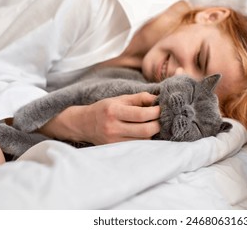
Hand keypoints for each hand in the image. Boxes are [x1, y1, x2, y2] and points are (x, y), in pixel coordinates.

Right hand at [40, 92, 160, 144]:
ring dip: (152, 132)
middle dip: (158, 124)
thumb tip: (158, 99)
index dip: (156, 112)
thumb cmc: (105, 109)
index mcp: (114, 111)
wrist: (84, 124)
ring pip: (143, 140)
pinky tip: (145, 132)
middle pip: (145, 130)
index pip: (141, 114)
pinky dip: (145, 139)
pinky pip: (137, 145)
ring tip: (153, 124)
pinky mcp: (115, 148)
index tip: (161, 108)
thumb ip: (140, 98)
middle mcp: (113, 127)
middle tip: (161, 118)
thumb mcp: (120, 99)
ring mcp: (114, 141)